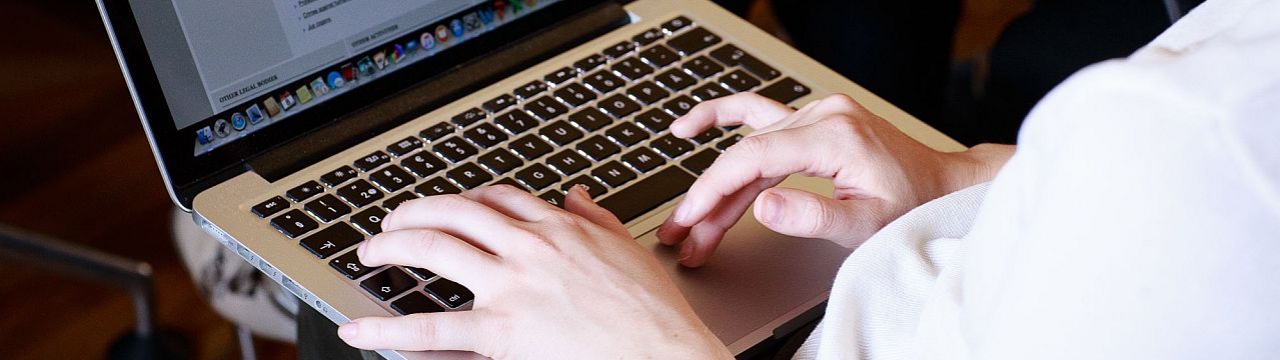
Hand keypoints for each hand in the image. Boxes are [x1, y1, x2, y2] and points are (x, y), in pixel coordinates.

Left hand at [337, 185, 732, 358]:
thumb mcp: (630, 252)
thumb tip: (577, 194)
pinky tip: (360, 326)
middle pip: (455, 211)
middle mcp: (532, 247)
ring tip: (370, 254)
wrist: (666, 356)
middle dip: (413, 212)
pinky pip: (431, 328)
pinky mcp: (502, 330)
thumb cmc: (654, 316)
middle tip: (391, 223)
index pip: (498, 199)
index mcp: (563, 228)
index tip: (447, 206)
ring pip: (435, 248)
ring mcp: (513, 286)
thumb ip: (598, 219)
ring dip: (392, 246)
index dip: (463, 199)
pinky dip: (387, 327)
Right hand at [658, 93, 1012, 266]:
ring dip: (715, 182)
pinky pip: (760, 117)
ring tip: (684, 214)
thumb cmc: (912, 206)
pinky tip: (692, 128)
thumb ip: (813, 216)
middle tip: (680, 234)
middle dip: (707, 199)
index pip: (754, 158)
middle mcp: (822, 115)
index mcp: (834, 135)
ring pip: (748, 145)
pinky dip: (724, 123)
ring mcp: (817, 114)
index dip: (714, 190)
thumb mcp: (866, 223)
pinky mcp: (815, 121)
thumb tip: (763, 206)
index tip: (689, 218)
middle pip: (745, 154)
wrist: (942, 188)